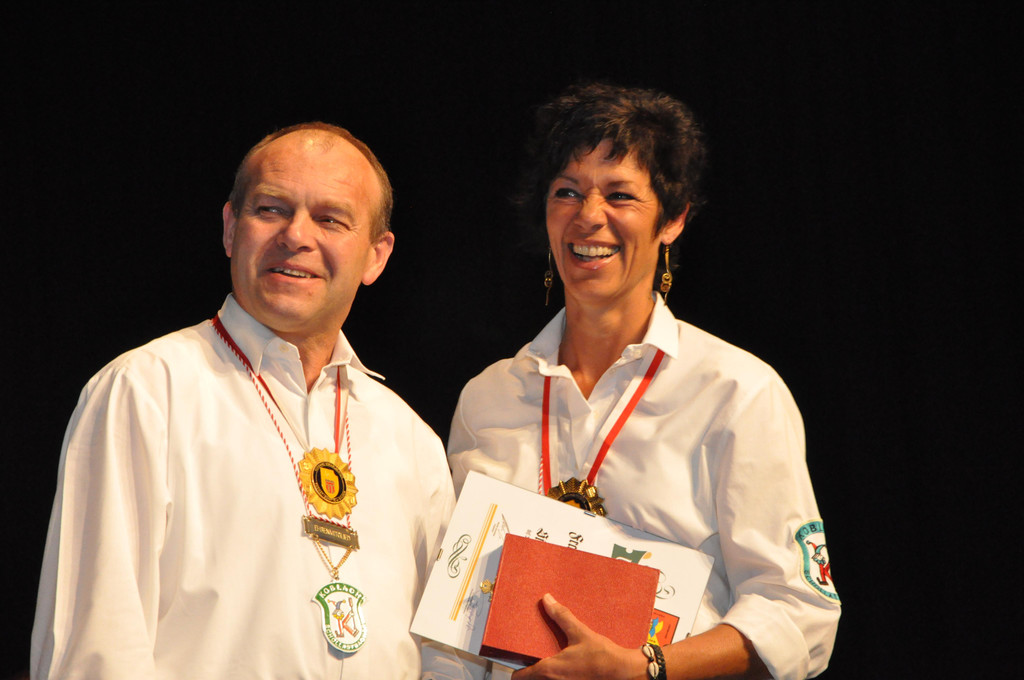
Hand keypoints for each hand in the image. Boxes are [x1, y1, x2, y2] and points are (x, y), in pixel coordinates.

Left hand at [511, 594, 647, 679]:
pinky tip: (570, 668)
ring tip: (554, 662)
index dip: (516, 671)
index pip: (520, 677)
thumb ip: (562, 616)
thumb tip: (547, 600)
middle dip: (532, 673)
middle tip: (535, 659)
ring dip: (547, 675)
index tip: (516, 663)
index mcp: (550, 670)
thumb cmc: (602, 656)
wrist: (624, 672)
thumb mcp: (580, 632)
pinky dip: (561, 676)